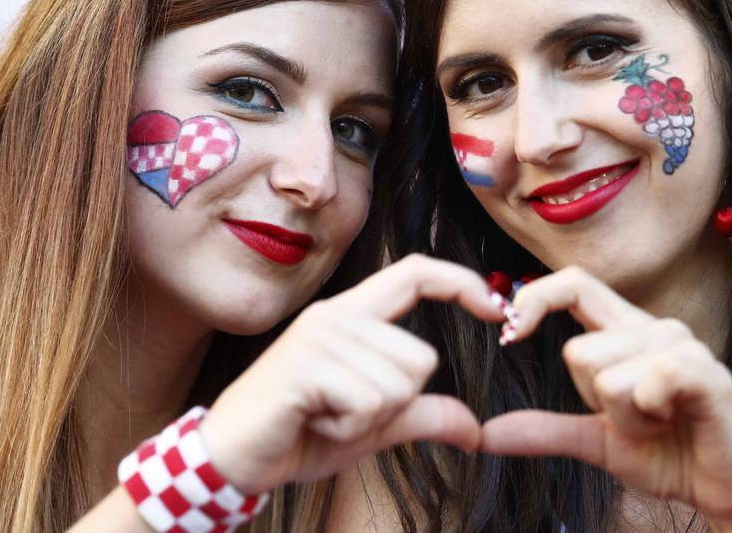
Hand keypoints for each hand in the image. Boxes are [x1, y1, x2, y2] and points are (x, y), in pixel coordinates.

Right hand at [199, 254, 504, 495]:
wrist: (233, 458)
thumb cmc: (300, 432)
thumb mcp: (374, 424)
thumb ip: (423, 415)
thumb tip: (477, 430)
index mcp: (351, 315)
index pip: (414, 272)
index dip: (460, 281)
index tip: (499, 307)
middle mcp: (335, 314)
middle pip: (420, 357)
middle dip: (395, 402)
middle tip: (342, 409)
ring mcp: (318, 336)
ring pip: (398, 385)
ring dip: (368, 419)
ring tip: (324, 414)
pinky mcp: (304, 366)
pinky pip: (370, 404)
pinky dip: (350, 428)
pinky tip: (314, 421)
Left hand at [481, 267, 731, 531]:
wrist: (724, 491)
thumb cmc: (668, 455)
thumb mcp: (596, 442)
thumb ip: (544, 429)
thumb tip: (484, 435)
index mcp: (628, 332)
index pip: (574, 283)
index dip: (536, 299)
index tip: (510, 335)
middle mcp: (655, 327)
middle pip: (578, 352)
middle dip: (596, 404)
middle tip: (640, 419)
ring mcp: (683, 345)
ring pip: (605, 376)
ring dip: (626, 419)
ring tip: (662, 423)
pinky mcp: (706, 371)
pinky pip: (645, 382)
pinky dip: (648, 415)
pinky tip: (677, 422)